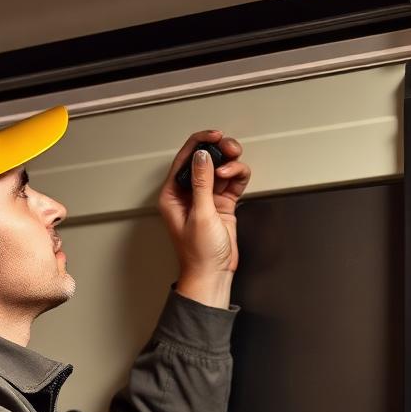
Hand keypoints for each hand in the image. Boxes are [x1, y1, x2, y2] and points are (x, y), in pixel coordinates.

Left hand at [157, 130, 250, 280]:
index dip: (200, 143)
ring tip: (234, 167)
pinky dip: (238, 175)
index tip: (215, 136)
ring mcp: (207, 197)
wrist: (213, 275)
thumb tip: (202, 157)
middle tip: (230, 150)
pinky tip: (237, 178)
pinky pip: (232, 181)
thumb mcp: (200, 214)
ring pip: (220, 168)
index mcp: (173, 194)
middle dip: (219, 151)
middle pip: (205, 159)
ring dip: (230, 163)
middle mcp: (188, 193)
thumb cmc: (199, 254)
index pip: (186, 158)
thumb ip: (202, 183)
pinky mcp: (222, 203)